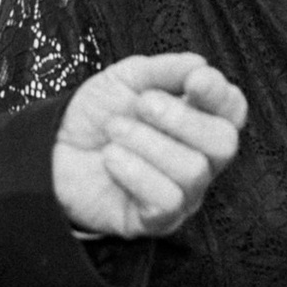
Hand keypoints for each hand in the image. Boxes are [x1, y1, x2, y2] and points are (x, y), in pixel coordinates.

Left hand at [52, 53, 246, 238]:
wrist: (53, 149)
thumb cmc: (96, 117)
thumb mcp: (127, 78)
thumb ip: (166, 69)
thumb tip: (201, 65)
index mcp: (198, 120)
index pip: (233, 110)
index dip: (220, 95)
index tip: (193, 82)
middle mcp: (199, 159)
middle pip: (224, 143)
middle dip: (181, 119)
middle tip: (142, 105)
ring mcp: (182, 193)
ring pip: (193, 171)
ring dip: (147, 143)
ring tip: (115, 132)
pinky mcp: (157, 220)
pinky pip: (167, 200)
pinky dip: (135, 172)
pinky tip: (112, 160)